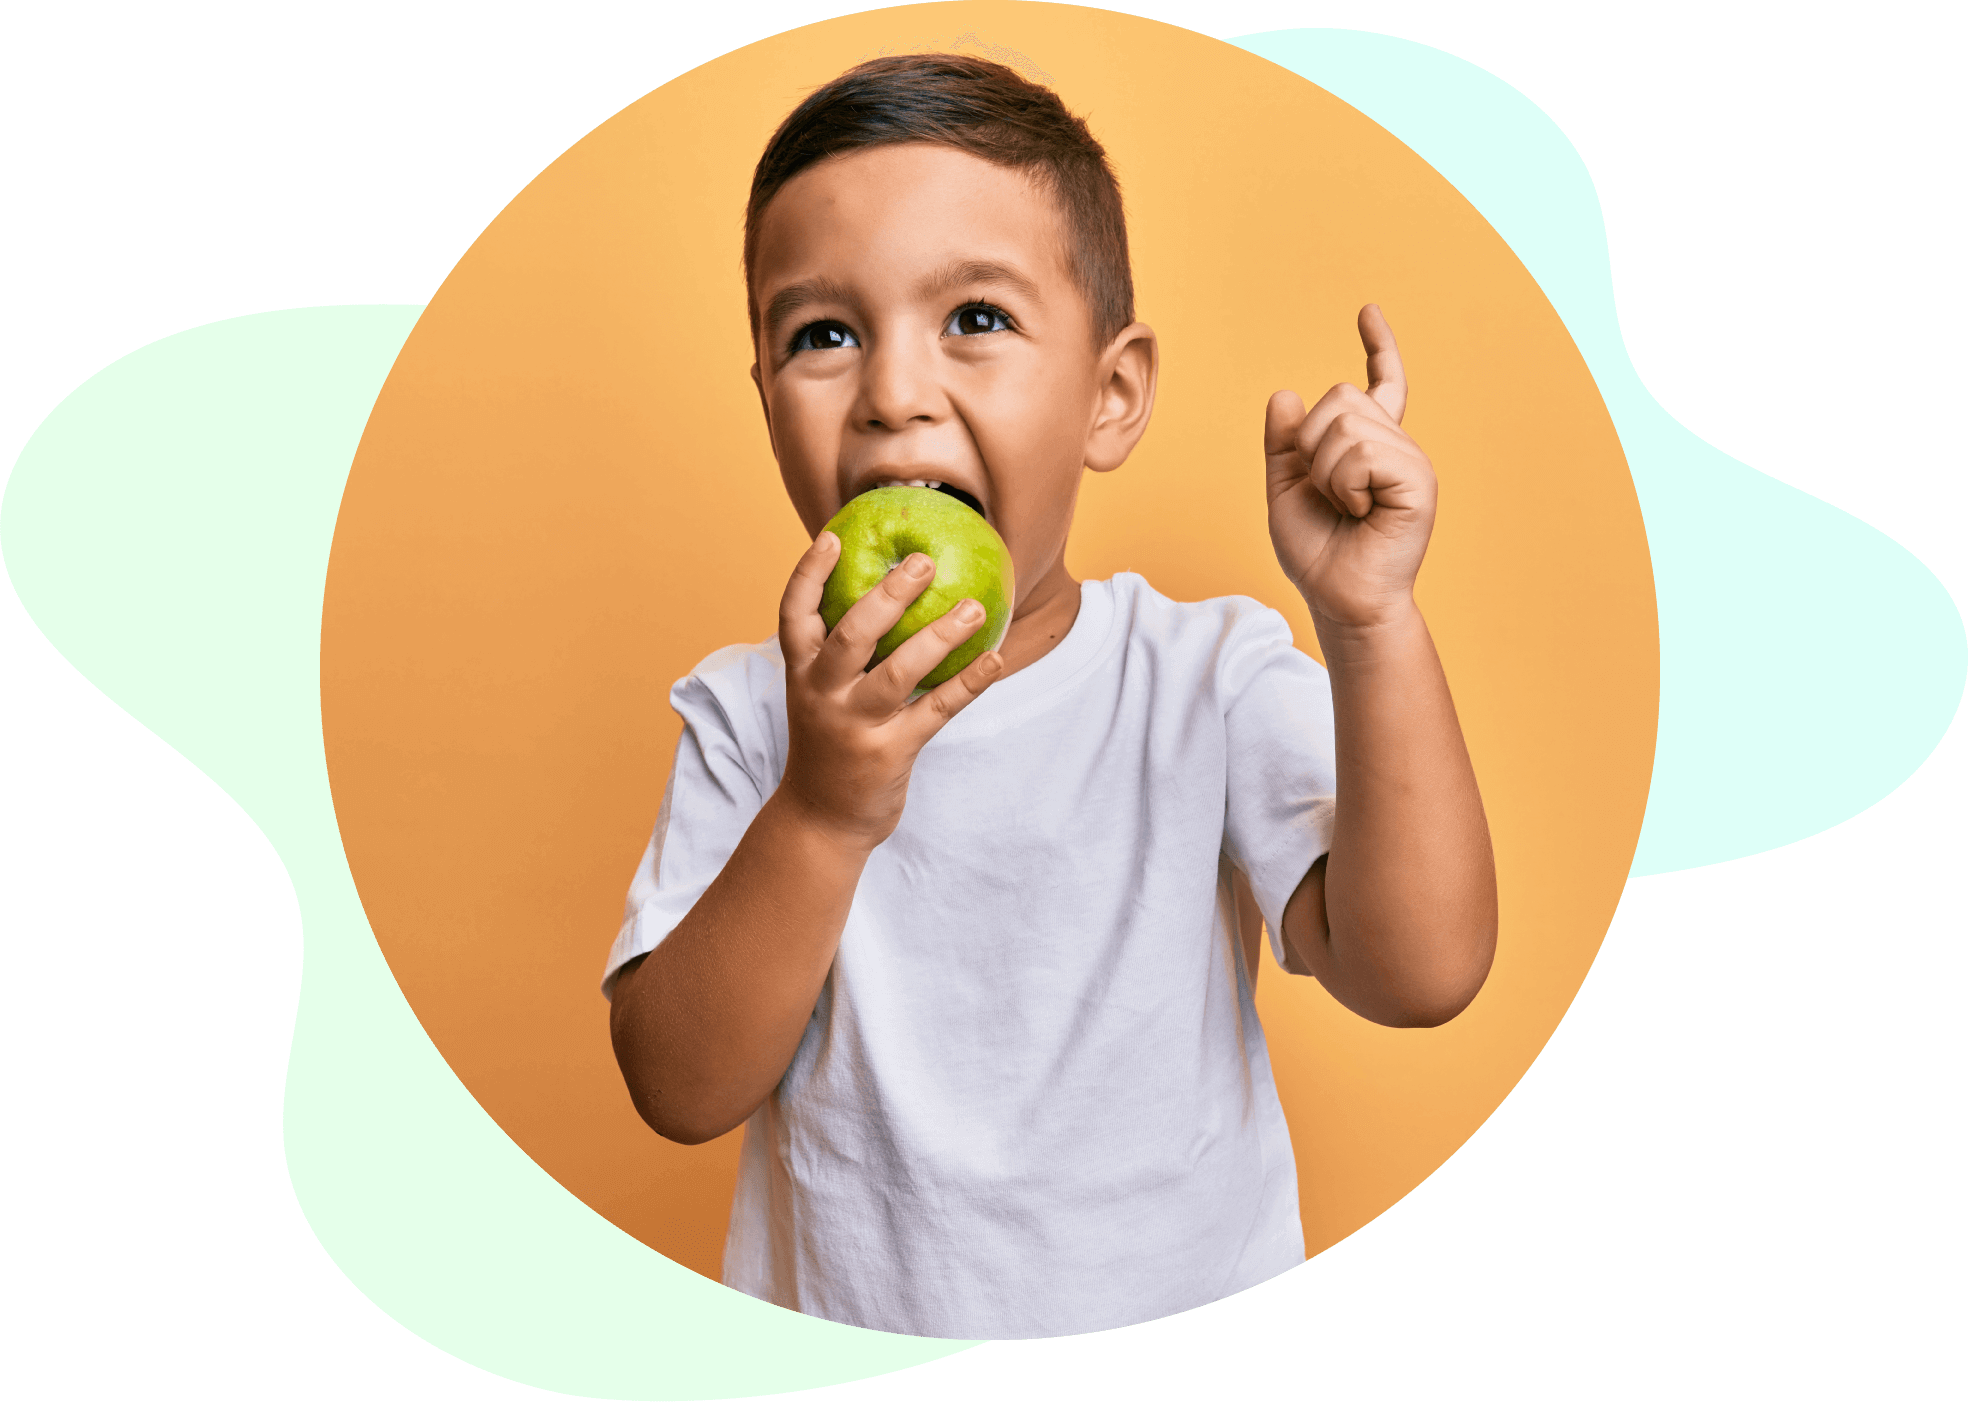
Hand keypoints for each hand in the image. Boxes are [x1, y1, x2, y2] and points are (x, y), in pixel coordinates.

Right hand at [774, 534, 1004, 850]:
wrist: (820, 820)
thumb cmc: (830, 743)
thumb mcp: (819, 695)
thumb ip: (840, 655)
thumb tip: (885, 595)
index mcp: (801, 674)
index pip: (794, 614)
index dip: (810, 573)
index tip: (833, 537)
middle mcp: (821, 695)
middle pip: (852, 634)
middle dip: (889, 594)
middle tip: (924, 562)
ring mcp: (854, 726)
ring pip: (899, 671)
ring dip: (941, 635)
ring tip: (975, 607)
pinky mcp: (889, 754)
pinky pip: (936, 710)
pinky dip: (968, 683)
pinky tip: (994, 659)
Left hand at [1264, 305, 1437, 629]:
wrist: (1338, 599)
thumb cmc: (1316, 552)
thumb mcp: (1284, 490)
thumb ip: (1283, 444)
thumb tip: (1285, 394)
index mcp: (1369, 445)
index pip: (1380, 383)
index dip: (1377, 346)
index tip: (1367, 312)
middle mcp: (1396, 445)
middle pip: (1340, 397)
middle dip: (1311, 446)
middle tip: (1327, 494)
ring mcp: (1411, 460)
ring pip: (1346, 425)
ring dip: (1325, 472)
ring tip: (1345, 507)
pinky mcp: (1419, 481)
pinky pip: (1362, 453)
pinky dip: (1344, 484)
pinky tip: (1360, 511)